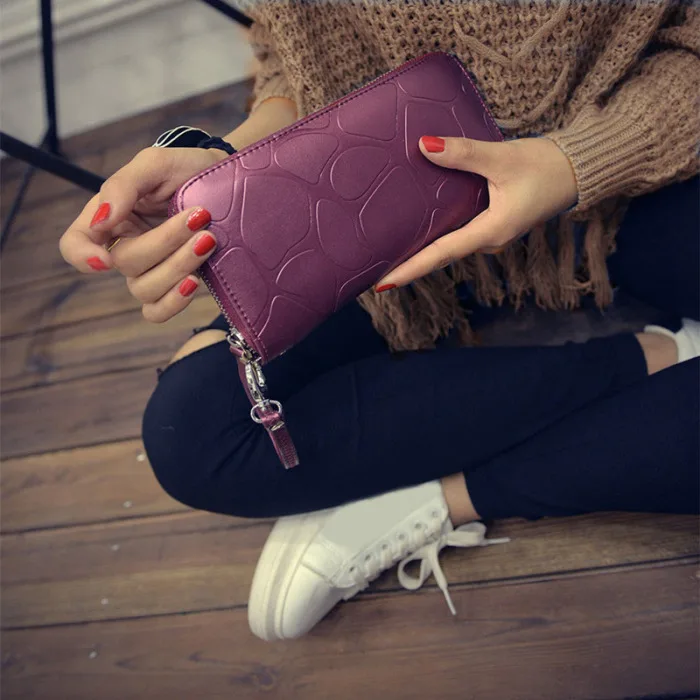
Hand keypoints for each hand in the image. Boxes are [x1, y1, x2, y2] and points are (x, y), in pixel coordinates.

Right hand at [59, 146, 225, 321]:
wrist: (230, 182)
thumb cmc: (187, 170)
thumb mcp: (154, 164)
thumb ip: (122, 186)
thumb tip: (102, 220)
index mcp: (109, 218)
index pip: (75, 244)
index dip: (82, 256)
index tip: (106, 259)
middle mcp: (125, 246)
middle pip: (124, 264)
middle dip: (164, 242)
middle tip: (200, 216)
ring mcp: (151, 269)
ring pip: (145, 289)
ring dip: (178, 265)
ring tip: (208, 240)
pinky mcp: (175, 285)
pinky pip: (158, 311)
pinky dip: (173, 302)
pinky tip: (194, 281)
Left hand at [375, 136, 577, 289]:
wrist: (578, 169)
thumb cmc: (545, 166)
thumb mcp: (501, 158)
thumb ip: (463, 154)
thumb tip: (424, 146)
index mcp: (489, 232)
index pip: (440, 254)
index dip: (410, 269)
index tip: (382, 284)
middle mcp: (487, 240)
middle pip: (440, 256)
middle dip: (409, 265)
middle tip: (375, 272)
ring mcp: (491, 234)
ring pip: (449, 246)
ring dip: (422, 251)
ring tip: (389, 252)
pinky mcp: (493, 223)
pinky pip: (458, 234)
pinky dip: (436, 235)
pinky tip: (419, 226)